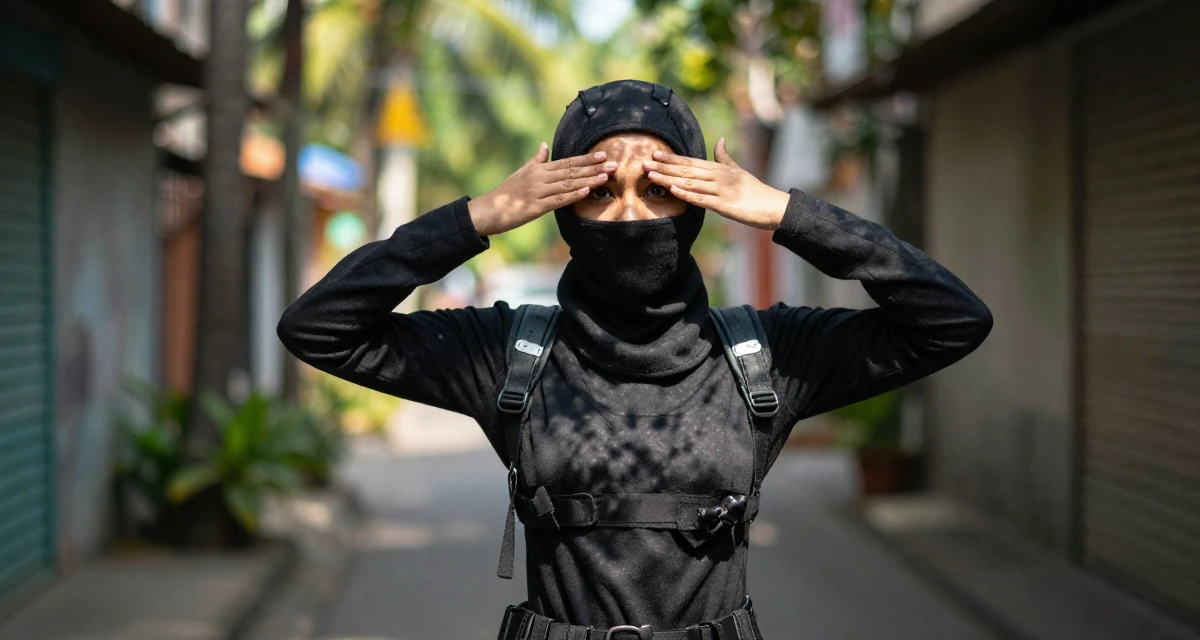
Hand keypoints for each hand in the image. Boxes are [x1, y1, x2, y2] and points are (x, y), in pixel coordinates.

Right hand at [467, 143, 615, 235]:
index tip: (603, 155)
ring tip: (606, 176)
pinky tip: (586, 192)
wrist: (488, 210)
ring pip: (568, 184)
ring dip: (588, 180)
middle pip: (571, 171)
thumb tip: (544, 144)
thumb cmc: (506, 193)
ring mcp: (538, 191)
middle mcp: (540, 177)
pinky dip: (572, 196)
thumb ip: (536, 160)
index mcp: (539, 169)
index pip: (567, 162)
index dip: (586, 159)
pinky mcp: (535, 207)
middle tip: (614, 164)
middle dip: (594, 168)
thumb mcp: (521, 172)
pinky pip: (557, 200)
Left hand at [642, 137, 790, 229]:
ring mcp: (721, 190)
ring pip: (690, 183)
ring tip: (652, 176)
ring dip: (670, 179)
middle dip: (664, 167)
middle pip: (686, 170)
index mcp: (719, 168)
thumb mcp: (738, 170)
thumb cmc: (754, 189)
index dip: (672, 158)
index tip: (655, 153)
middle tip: (644, 163)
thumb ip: (724, 157)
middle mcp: (718, 176)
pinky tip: (673, 190)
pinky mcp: (724, 205)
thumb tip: (719, 139)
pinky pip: (702, 199)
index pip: (690, 161)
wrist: (772, 206)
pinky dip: (687, 194)